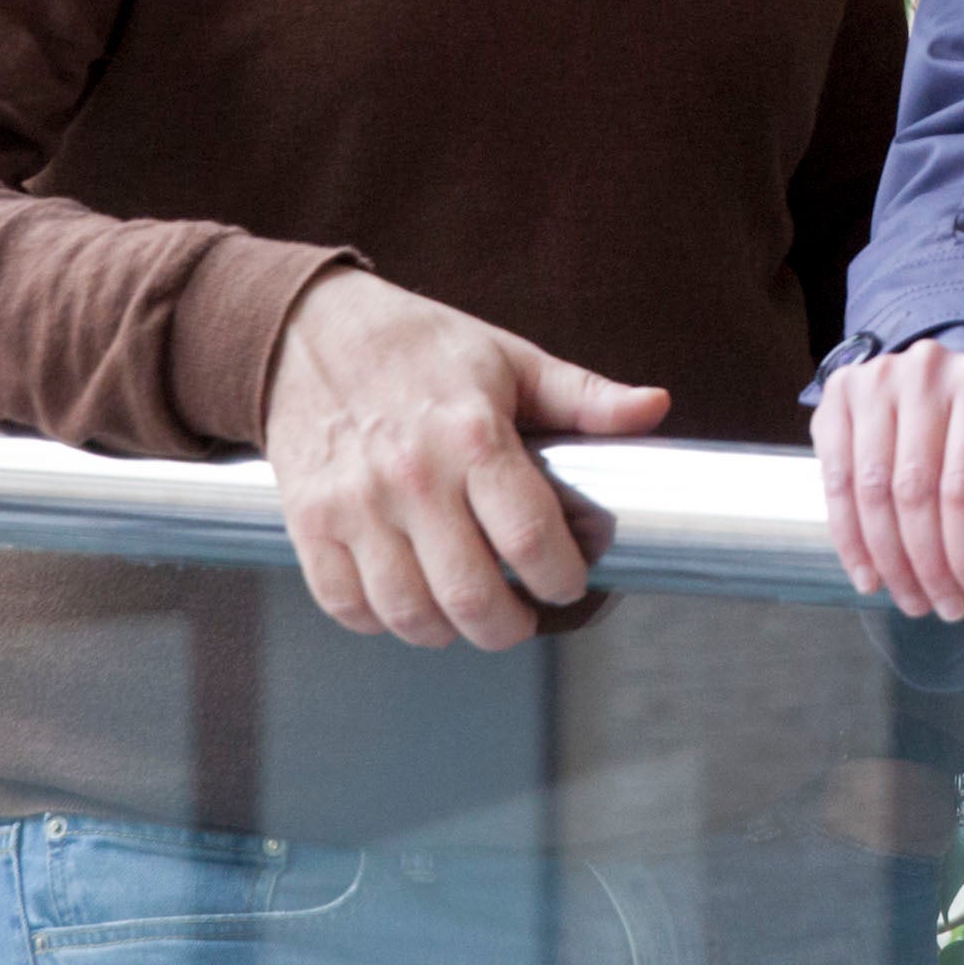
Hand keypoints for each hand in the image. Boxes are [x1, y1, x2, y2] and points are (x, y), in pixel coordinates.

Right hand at [259, 268, 670, 652]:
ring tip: (471, 615)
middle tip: (524, 615)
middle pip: (470, 594)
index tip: (571, 582)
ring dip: (449, 632)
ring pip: (408, 613)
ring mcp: (353, 506)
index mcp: (472, 435)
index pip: (529, 536)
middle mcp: (411, 477)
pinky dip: (383, 622)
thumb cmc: (425, 348)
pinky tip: (412, 602)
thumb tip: (656, 407)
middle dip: (510, 625)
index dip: (562, 577)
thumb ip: (585, 396)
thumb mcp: (513, 359)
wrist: (311, 332)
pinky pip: (346, 605)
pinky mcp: (307, 524)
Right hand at [813, 336, 963, 620]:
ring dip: (889, 561)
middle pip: (914, 492)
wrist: (958, 388)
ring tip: (912, 601)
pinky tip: (869, 576)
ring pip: (872, 492)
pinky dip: (849, 537)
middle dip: (929, 566)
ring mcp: (874, 380)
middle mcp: (923, 370)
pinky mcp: (838, 397)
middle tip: (945, 609)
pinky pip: (835, 480)